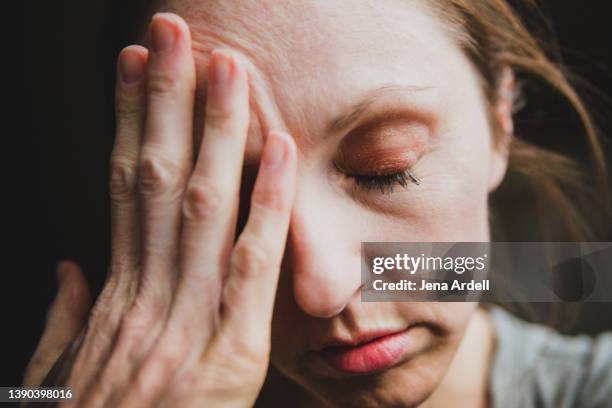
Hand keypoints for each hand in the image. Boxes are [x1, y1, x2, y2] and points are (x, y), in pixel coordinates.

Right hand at [23, 12, 296, 406]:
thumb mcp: (63, 374)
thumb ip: (67, 319)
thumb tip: (71, 267)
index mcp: (114, 295)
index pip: (124, 187)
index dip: (127, 122)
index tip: (134, 68)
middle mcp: (148, 293)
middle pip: (157, 177)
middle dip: (165, 100)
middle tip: (174, 33)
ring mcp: (189, 319)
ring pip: (203, 205)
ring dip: (215, 131)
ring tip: (226, 67)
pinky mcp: (232, 352)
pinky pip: (252, 265)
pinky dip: (268, 204)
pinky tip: (281, 150)